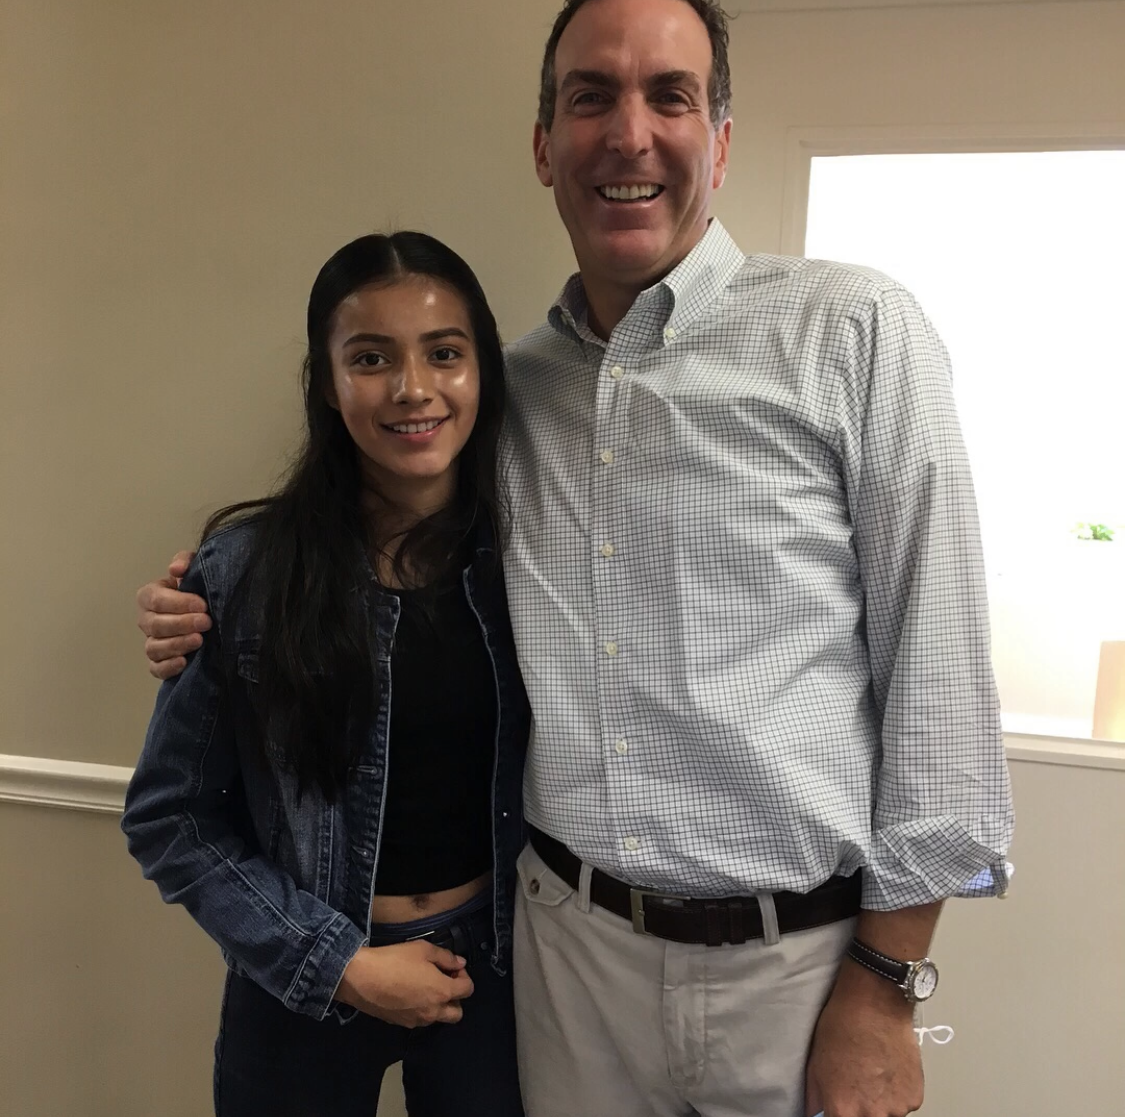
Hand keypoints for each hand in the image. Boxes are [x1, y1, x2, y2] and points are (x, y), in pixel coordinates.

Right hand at [136, 550, 210, 679]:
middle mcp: (147, 620)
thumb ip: (185, 562)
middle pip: (154, 625)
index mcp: (150, 596)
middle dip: (181, 624)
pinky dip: (168, 667)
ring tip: (199, 640)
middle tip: (206, 622)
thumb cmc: (197, 588)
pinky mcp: (160, 662)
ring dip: (176, 645)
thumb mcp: (194, 568)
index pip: (155, 599)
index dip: (178, 603)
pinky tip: (185, 661)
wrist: (208, 610)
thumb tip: (176, 569)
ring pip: (154, 648)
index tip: (202, 605)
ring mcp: (152, 642)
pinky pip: (156, 669)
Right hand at [335, 941, 474, 1027]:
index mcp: (442, 991)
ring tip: (425, 987)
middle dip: (455, 998)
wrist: (361, 979)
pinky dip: (422, 1010)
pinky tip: (409, 994)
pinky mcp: (402, 1024)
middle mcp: (433, 1011)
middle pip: (457, 1013)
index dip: (464, 976)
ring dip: (439, 1005)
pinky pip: (420, 1020)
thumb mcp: (424, 949)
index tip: (452, 967)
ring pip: (439, 1018)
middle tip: (443, 981)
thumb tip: (460, 963)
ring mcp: (417, 1021)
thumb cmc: (395, 960)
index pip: (468, 990)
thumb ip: (446, 957)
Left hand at [805, 961, 922, 1116]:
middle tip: (857, 1087)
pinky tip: (887, 1069)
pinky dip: (896, 1094)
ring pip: (886, 1116)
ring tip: (873, 1073)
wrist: (874, 1004)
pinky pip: (903, 1106)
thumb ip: (815, 1100)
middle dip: (860, 1111)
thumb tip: (814, 1115)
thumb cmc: (843, 1027)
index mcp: (842, 1110)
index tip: (841, 1106)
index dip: (839, 1113)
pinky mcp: (914, 1098)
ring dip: (880, 1104)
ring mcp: (896, 1109)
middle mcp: (871, 1116)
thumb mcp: (815, 1064)